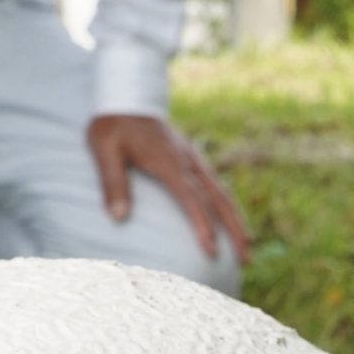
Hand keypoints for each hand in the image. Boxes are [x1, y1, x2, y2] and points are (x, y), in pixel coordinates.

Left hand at [87, 115, 250, 268]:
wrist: (126, 94)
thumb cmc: (111, 124)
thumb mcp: (103, 149)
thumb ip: (112, 182)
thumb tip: (119, 217)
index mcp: (168, 161)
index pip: (191, 197)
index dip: (202, 225)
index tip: (211, 251)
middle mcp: (187, 160)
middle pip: (218, 198)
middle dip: (234, 229)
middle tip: (247, 258)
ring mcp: (192, 158)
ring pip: (222, 192)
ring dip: (237, 220)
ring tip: (249, 247)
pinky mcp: (191, 158)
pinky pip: (216, 184)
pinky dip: (228, 205)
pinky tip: (232, 220)